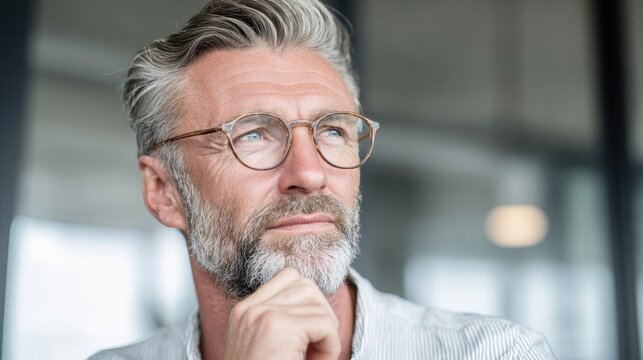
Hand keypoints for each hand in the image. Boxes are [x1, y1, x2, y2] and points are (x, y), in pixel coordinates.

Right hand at [222, 268, 340, 359]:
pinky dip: (331, 346)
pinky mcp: (277, 326)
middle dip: (320, 315)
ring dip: (326, 331)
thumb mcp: (270, 347)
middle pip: (306, 285)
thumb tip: (320, 302)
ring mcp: (261, 314)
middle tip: (315, 350)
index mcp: (244, 312)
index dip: (309, 304)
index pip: (289, 278)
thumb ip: (286, 322)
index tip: (305, 337)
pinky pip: (324, 324)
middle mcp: (249, 308)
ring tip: (314, 358)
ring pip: (317, 303)